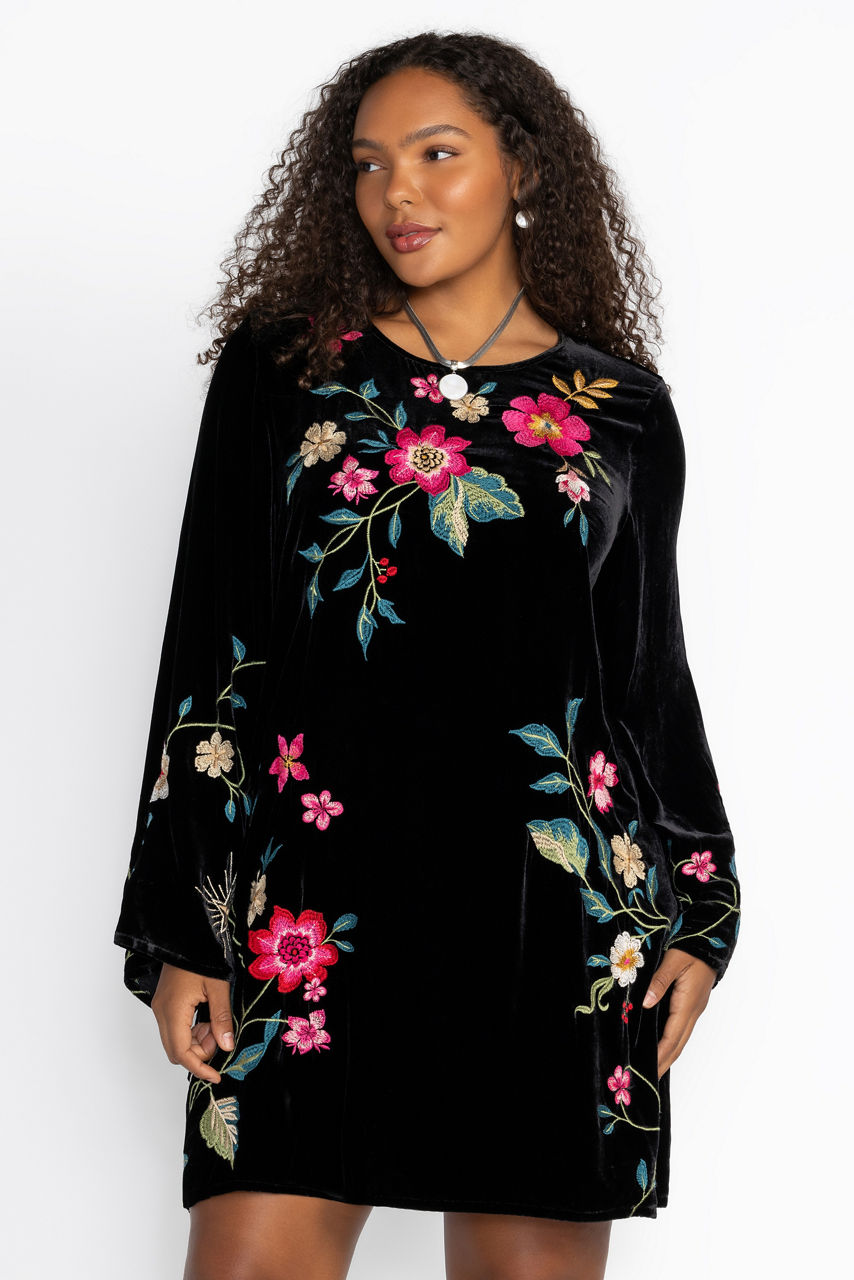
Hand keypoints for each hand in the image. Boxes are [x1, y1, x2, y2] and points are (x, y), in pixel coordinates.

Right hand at [151, 963, 233, 1083]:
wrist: (185, 936)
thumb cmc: (202, 957)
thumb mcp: (218, 987)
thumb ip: (222, 1018)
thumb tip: (227, 1047)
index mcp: (173, 1011)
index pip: (181, 1053)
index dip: (199, 1068)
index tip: (216, 1076)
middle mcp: (161, 1013)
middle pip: (176, 1051)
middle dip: (200, 1051)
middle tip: (219, 1033)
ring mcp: (160, 1009)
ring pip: (176, 1041)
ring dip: (196, 1040)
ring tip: (214, 1021)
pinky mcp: (164, 1004)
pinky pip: (176, 1029)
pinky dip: (191, 1031)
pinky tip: (205, 1016)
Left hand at [641, 947, 716, 1078]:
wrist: (711, 943)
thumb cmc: (692, 948)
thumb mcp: (674, 959)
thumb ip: (659, 980)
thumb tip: (647, 1002)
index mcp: (688, 1003)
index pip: (672, 1037)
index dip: (660, 1054)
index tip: (648, 1069)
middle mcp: (693, 1011)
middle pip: (677, 1044)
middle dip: (663, 1062)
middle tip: (646, 1078)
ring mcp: (694, 1009)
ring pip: (680, 1038)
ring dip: (667, 1055)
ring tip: (651, 1068)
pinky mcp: (691, 1005)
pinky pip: (680, 1029)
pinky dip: (670, 1042)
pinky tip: (660, 1045)